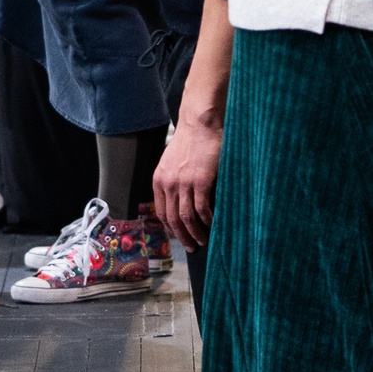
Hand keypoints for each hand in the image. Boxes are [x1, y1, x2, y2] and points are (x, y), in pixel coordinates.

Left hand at [154, 115, 221, 249]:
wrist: (199, 123)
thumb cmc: (189, 141)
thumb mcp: (171, 162)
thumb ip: (171, 180)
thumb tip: (178, 199)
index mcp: (159, 180)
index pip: (162, 212)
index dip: (171, 228)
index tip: (180, 236)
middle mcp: (168, 184)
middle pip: (173, 219)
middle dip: (183, 237)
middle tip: (192, 247)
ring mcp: (183, 184)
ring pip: (186, 218)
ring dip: (195, 233)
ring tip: (203, 241)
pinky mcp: (200, 182)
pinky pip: (202, 209)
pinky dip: (207, 221)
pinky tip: (213, 226)